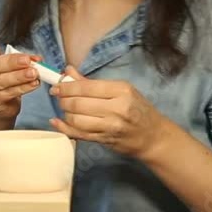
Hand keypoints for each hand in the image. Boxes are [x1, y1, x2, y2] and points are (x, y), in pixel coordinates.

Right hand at [0, 42, 43, 124]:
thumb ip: (13, 57)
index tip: (5, 49)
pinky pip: (8, 93)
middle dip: (10, 63)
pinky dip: (22, 87)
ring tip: (33, 73)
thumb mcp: (0, 62)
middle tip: (26, 61)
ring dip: (19, 76)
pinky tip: (32, 83)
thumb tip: (33, 58)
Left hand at [49, 67, 168, 159]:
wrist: (154, 137)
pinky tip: (57, 122)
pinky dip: (64, 128)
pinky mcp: (105, 140)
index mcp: (121, 91)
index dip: (66, 86)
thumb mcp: (121, 90)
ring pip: (76, 119)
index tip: (56, 86)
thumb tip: (68, 71)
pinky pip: (78, 134)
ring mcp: (110, 126)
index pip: (86, 87)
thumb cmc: (138, 109)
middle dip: (62, 99)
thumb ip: (91, 82)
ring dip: (64, 113)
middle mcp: (116, 108)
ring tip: (65, 108)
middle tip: (58, 96)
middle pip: (78, 103)